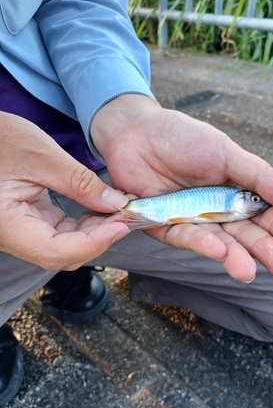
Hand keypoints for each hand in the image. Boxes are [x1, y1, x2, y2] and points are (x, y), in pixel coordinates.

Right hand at [0, 112, 129, 269]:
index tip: (122, 225)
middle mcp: (12, 236)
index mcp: (7, 225)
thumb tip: (115, 203)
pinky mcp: (28, 221)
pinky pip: (60, 232)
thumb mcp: (40, 154)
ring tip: (117, 211)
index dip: (93, 243)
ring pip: (64, 245)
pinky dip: (82, 223)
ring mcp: (20, 231)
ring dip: (93, 231)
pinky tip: (99, 207)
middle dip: (99, 238)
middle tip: (126, 217)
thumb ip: (79, 182)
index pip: (56, 251)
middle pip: (63, 253)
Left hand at [91, 95, 272, 281]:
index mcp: (235, 192)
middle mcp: (216, 211)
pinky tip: (219, 252)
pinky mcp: (166, 226)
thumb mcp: (226, 153)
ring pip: (218, 243)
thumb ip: (259, 177)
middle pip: (243, 235)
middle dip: (263, 250)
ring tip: (248, 272)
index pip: (262, 213)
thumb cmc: (184, 138)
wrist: (136, 131)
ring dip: (234, 257)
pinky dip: (201, 245)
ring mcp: (192, 221)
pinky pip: (185, 238)